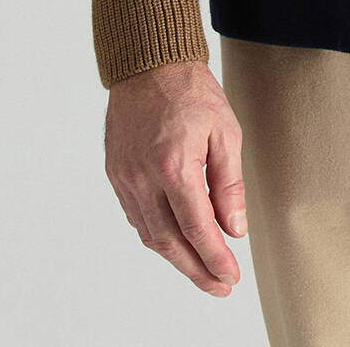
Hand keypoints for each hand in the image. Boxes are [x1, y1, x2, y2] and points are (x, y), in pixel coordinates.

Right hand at [105, 59, 247, 296]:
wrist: (148, 63)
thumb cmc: (190, 90)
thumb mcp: (224, 130)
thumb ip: (229, 183)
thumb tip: (234, 228)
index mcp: (174, 165)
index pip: (196, 228)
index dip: (214, 258)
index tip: (230, 277)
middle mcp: (143, 177)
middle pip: (170, 242)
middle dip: (197, 270)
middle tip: (220, 285)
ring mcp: (125, 178)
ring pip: (150, 235)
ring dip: (176, 258)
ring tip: (202, 270)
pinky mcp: (115, 174)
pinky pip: (136, 217)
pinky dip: (157, 235)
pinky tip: (175, 241)